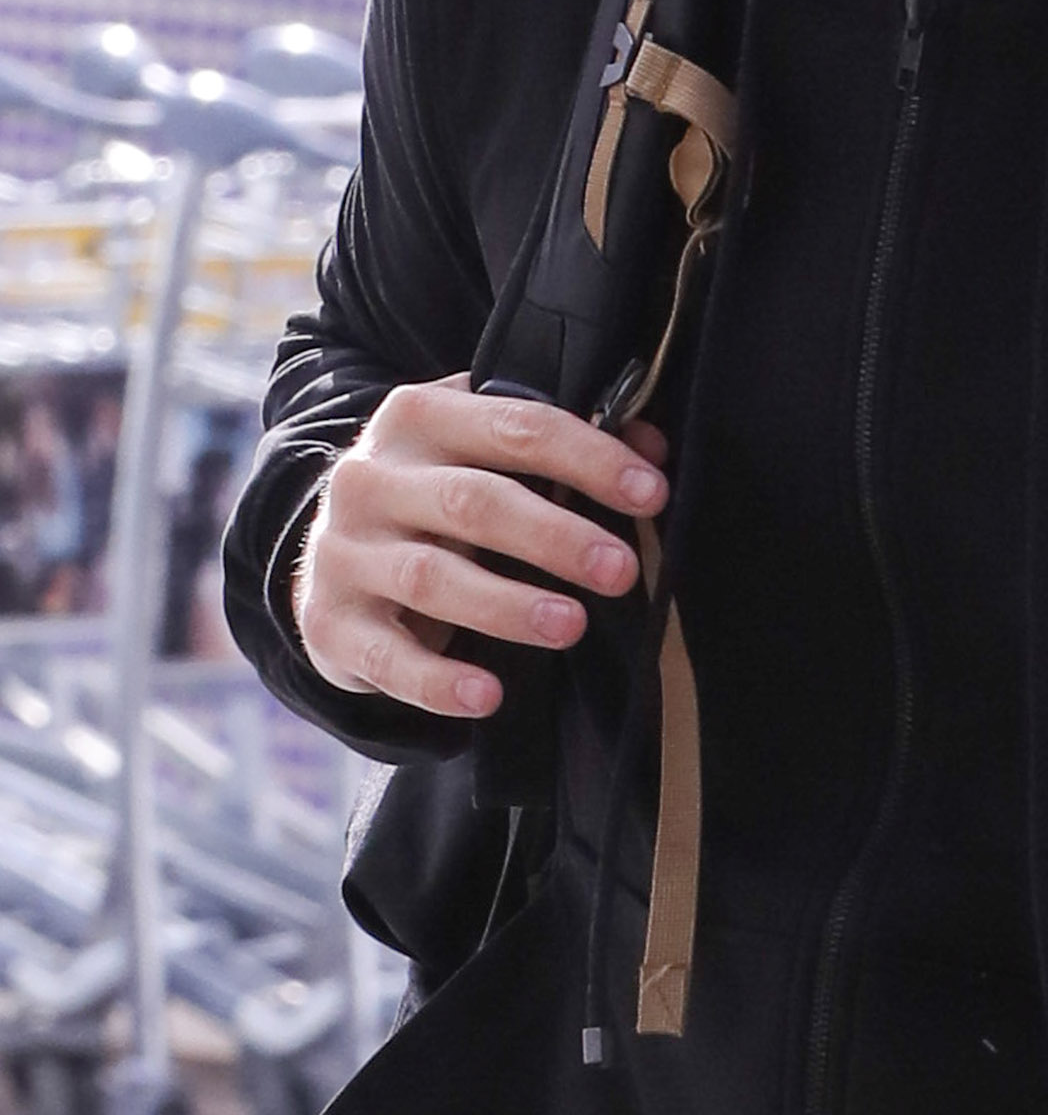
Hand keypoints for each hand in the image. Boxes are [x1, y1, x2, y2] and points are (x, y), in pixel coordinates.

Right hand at [292, 379, 668, 718]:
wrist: (329, 557)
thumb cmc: (434, 499)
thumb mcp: (484, 456)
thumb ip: (562, 444)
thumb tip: (653, 442)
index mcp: (419, 419)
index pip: (516, 427)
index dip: (590, 458)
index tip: (652, 494)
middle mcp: (370, 478)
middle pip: (472, 502)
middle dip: (555, 537)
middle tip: (622, 571)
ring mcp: (342, 552)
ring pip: (431, 578)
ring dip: (507, 606)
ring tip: (572, 626)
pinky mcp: (329, 623)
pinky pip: (386, 657)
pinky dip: (437, 681)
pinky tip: (489, 695)